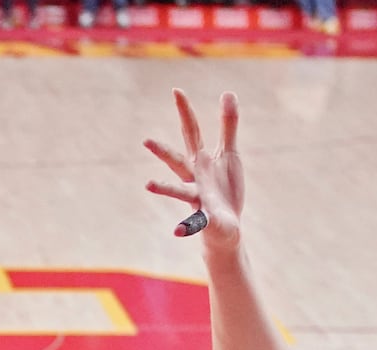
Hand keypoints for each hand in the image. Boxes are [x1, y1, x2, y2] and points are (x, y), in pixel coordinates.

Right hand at [144, 89, 243, 250]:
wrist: (226, 227)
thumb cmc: (224, 189)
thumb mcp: (229, 154)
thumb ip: (228, 126)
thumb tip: (228, 93)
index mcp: (200, 161)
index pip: (190, 132)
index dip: (184, 112)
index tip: (176, 91)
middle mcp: (194, 178)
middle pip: (178, 161)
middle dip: (163, 151)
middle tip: (147, 141)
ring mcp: (197, 199)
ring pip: (179, 192)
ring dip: (165, 188)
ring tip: (149, 185)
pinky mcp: (206, 219)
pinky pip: (195, 223)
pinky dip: (185, 227)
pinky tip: (177, 232)